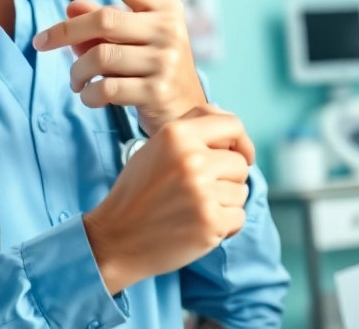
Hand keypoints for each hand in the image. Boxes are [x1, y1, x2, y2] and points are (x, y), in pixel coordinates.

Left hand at [34, 0, 206, 133]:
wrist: (187, 113)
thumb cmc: (154, 70)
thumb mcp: (134, 40)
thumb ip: (104, 23)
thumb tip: (70, 7)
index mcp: (166, 8)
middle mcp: (169, 29)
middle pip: (104, 20)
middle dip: (65, 32)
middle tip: (41, 43)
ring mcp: (166, 61)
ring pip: (100, 57)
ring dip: (77, 71)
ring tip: (76, 81)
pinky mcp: (157, 91)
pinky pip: (105, 88)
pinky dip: (88, 94)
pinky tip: (90, 96)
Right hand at [83, 105, 253, 293]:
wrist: (116, 239)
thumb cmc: (138, 192)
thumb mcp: (157, 146)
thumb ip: (192, 125)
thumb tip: (227, 118)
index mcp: (178, 135)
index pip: (233, 126)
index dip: (240, 142)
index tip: (237, 155)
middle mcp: (192, 160)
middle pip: (240, 163)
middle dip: (227, 178)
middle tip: (200, 191)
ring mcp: (202, 193)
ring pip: (241, 192)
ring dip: (225, 203)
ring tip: (195, 209)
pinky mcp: (210, 223)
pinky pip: (239, 217)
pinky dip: (224, 226)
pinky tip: (198, 226)